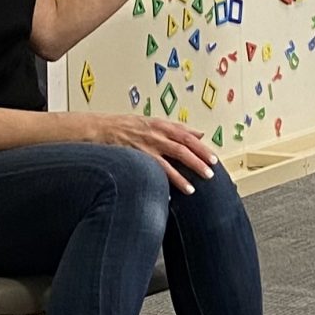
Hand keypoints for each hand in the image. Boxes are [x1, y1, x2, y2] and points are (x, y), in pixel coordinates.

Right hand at [85, 112, 216, 194]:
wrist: (100, 128)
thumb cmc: (126, 126)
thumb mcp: (153, 122)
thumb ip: (177, 129)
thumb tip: (200, 134)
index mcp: (161, 125)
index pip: (187, 136)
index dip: (202, 147)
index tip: (214, 158)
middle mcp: (156, 134)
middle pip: (183, 147)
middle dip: (198, 160)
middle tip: (210, 173)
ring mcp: (145, 145)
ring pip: (169, 161)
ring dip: (183, 175)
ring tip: (193, 188)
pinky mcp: (135, 156)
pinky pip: (152, 170)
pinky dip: (162, 181)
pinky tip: (170, 193)